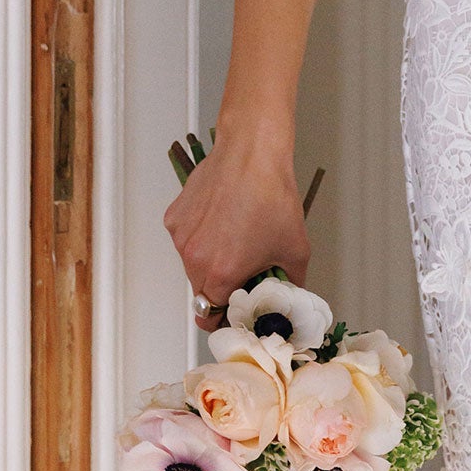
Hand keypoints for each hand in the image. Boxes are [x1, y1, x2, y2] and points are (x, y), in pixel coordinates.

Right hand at [164, 133, 310, 331]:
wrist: (252, 154)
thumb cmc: (271, 195)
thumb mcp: (295, 249)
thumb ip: (291, 281)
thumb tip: (289, 292)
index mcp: (221, 274)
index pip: (210, 316)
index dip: (224, 316)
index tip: (233, 312)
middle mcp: (195, 259)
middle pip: (202, 291)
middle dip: (221, 288)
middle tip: (242, 271)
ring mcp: (181, 237)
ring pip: (192, 264)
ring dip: (210, 261)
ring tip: (235, 237)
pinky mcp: (175, 217)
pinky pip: (186, 239)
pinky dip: (201, 236)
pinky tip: (222, 219)